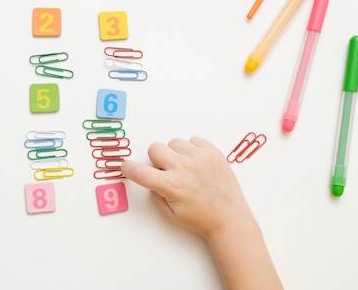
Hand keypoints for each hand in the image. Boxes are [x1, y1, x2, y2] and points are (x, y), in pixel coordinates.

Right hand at [121, 136, 254, 238]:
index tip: (127, 167)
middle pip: (155, 148)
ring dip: (175, 154)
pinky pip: (193, 140)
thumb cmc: (200, 218)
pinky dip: (192, 150)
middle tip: (166, 171)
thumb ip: (155, 194)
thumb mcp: (169, 214)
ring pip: (173, 142)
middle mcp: (183, 168)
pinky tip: (197, 163)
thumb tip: (150, 178)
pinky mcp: (213, 152)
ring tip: (186, 168)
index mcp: (171, 186)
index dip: (128, 168)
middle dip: (156, 160)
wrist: (229, 218)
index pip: (139, 171)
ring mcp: (199, 157)